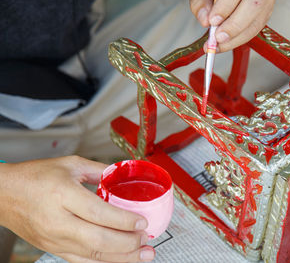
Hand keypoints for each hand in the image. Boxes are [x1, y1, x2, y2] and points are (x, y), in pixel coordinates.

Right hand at [0, 156, 154, 261]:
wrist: (4, 194)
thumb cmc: (35, 177)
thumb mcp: (70, 165)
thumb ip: (99, 170)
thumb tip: (123, 174)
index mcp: (63, 195)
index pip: (99, 213)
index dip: (124, 220)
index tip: (142, 222)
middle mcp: (58, 221)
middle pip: (98, 239)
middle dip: (128, 243)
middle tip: (147, 240)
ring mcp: (54, 239)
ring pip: (92, 255)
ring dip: (122, 258)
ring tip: (143, 256)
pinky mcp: (52, 249)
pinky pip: (81, 262)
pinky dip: (104, 262)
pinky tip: (120, 260)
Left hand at [190, 0, 275, 52]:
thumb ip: (201, 1)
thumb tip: (204, 20)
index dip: (225, 8)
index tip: (212, 21)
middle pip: (255, 5)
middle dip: (234, 26)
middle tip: (218, 37)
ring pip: (260, 19)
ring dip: (238, 37)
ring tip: (220, 44)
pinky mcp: (268, 8)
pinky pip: (259, 25)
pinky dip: (242, 36)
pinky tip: (229, 41)